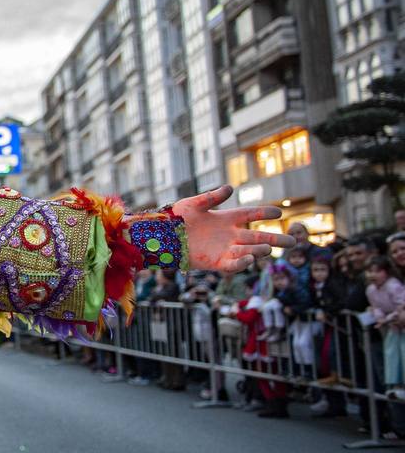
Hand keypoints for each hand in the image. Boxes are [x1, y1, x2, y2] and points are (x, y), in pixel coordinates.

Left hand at [168, 185, 292, 273]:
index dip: (264, 212)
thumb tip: (231, 188)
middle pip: (257, 236)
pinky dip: (241, 262)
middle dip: (275, 239)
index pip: (250, 214)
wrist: (160, 237)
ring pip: (248, 250)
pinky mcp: (216, 262)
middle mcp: (229, 234)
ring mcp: (224, 249)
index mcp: (225, 218)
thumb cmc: (176, 218)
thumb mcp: (194, 204)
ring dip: (259, 250)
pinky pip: (232, 265)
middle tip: (293, 242)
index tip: (279, 212)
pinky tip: (249, 258)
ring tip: (268, 248)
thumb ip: (212, 197)